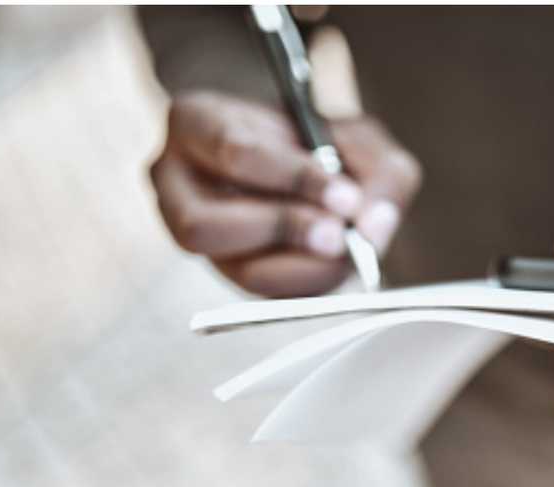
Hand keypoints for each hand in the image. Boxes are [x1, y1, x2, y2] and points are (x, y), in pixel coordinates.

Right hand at [150, 90, 420, 296]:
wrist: (300, 157)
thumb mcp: (359, 137)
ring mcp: (193, 235)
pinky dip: (309, 284)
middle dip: (284, 232)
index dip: (293, 178)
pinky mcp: (228, 273)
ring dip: (299, 267)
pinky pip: (263, 296)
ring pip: (232, 270)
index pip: (233, 151)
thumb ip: (379, 172)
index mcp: (195, 123)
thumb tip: (373, 226)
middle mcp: (175, 183)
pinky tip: (338, 265)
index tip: (348, 197)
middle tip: (341, 235)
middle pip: (206, 226)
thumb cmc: (321, 140)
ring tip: (344, 248)